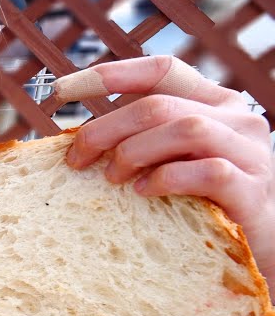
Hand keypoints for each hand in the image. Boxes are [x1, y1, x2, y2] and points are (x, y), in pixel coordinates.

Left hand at [57, 56, 274, 282]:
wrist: (259, 245)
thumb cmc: (203, 201)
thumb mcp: (172, 159)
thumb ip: (142, 139)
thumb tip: (78, 139)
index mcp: (214, 103)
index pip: (162, 70)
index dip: (111, 74)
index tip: (62, 90)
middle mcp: (236, 119)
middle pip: (159, 104)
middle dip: (106, 128)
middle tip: (77, 158)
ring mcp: (250, 153)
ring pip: (185, 128)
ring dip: (135, 152)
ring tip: (112, 177)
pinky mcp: (252, 190)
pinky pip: (207, 171)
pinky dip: (166, 178)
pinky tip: (142, 192)